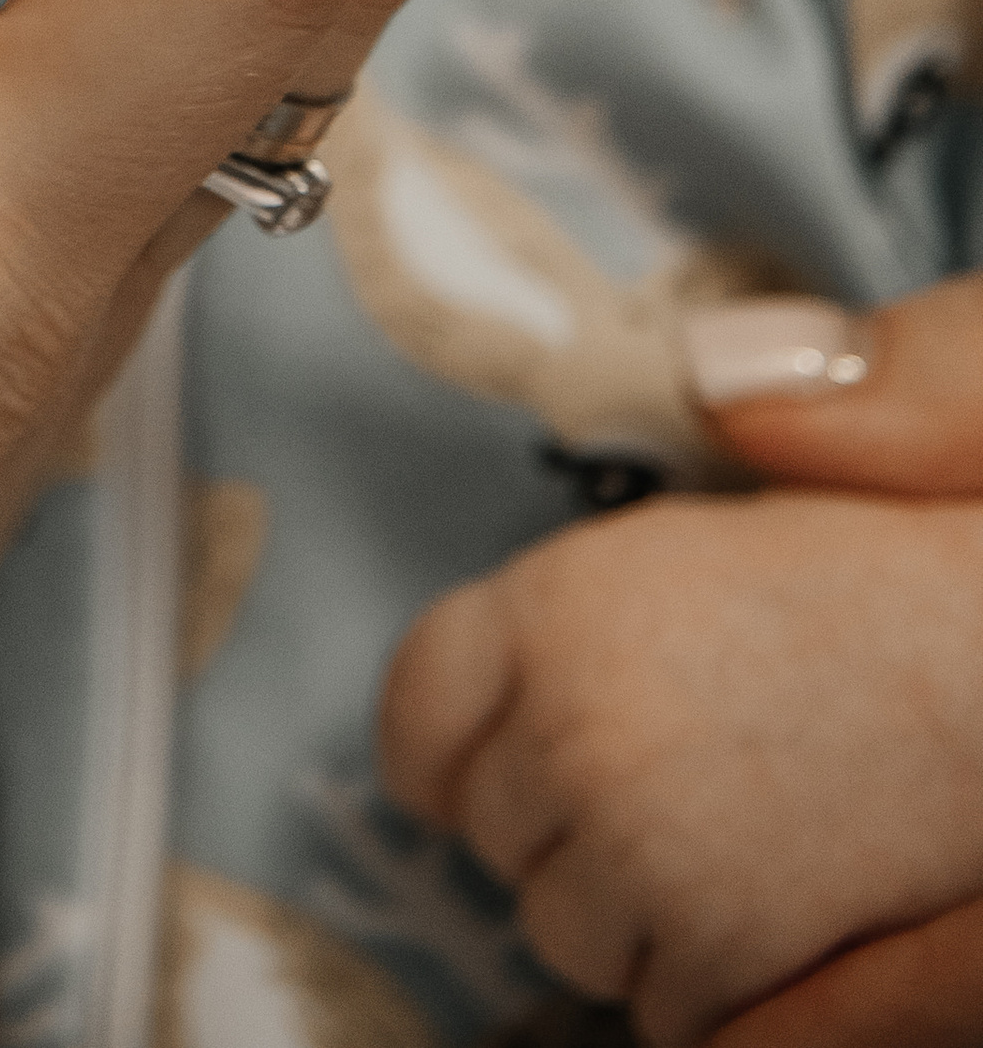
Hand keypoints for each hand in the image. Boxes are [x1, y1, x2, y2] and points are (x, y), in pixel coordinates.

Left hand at [378, 278, 982, 1047]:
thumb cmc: (954, 575)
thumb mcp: (849, 447)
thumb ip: (741, 427)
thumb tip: (719, 366)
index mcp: (565, 601)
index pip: (419, 705)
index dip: (462, 723)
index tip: (513, 726)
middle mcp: (577, 738)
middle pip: (493, 827)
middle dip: (569, 804)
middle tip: (689, 751)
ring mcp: (643, 868)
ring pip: (568, 927)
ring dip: (636, 901)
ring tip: (746, 818)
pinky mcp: (723, 972)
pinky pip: (660, 1011)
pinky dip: (712, 982)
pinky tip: (791, 899)